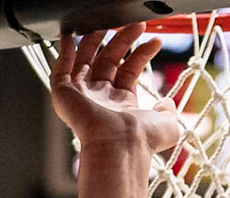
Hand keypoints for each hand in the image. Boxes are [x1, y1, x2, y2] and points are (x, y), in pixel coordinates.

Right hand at [50, 26, 182, 153]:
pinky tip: (69, 35)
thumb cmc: (141, 140)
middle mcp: (100, 99)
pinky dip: (63, 51)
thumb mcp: (167, 125)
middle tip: (134, 24)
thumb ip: (169, 112)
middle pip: (107, 60)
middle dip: (121, 40)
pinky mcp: (65, 94)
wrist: (120, 144)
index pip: (128, 70)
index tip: (154, 41)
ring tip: (106, 21)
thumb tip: (168, 103)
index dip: (140, 54)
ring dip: (94, 39)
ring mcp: (81, 95)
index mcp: (121, 104)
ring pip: (84, 59)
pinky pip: (60, 68)